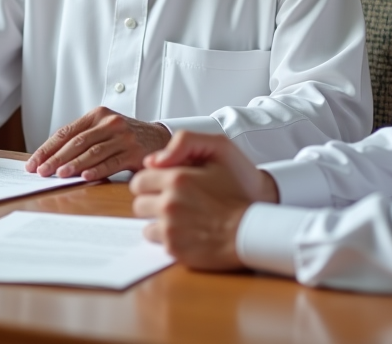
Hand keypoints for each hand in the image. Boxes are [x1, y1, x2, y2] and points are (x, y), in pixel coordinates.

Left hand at [25, 107, 171, 180]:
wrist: (159, 137)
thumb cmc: (125, 136)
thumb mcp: (103, 129)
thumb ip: (82, 139)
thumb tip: (50, 158)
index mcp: (97, 115)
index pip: (66, 132)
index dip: (47, 148)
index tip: (33, 163)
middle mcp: (109, 123)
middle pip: (77, 142)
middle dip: (56, 158)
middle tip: (41, 171)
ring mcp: (122, 137)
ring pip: (92, 152)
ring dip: (74, 164)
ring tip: (59, 175)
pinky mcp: (134, 152)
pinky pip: (111, 162)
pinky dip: (97, 170)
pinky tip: (85, 177)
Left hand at [129, 131, 278, 270]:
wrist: (252, 228)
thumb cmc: (239, 189)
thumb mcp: (220, 149)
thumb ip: (184, 143)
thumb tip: (152, 161)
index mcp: (177, 178)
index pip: (140, 180)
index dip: (151, 181)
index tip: (164, 185)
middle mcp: (170, 203)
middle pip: (139, 202)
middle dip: (152, 200)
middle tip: (172, 201)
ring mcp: (171, 228)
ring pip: (145, 223)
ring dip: (157, 220)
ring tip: (180, 217)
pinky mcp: (175, 248)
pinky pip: (156, 241)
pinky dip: (167, 236)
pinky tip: (186, 231)